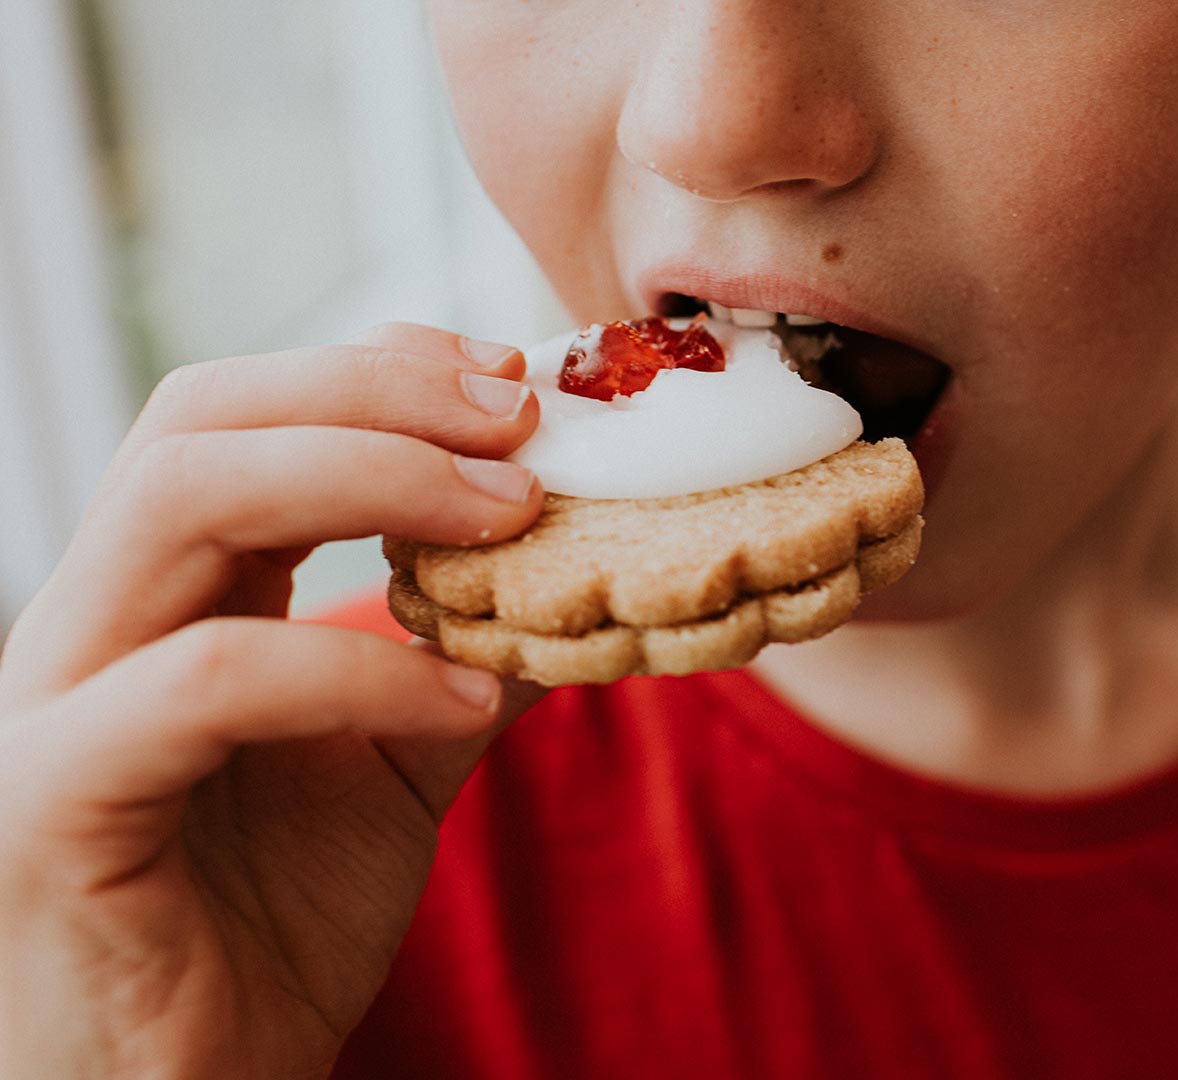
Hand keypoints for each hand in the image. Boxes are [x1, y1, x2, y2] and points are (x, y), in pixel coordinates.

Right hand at [0, 324, 547, 1077]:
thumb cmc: (273, 925)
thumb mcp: (397, 762)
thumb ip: (458, 655)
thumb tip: (574, 576)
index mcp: (163, 598)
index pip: (239, 415)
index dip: (377, 373)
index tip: (513, 384)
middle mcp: (92, 625)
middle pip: (201, 421)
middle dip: (378, 393)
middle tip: (524, 420)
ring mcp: (58, 705)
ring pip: (179, 502)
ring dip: (370, 479)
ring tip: (513, 517)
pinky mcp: (59, 801)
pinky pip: (209, 683)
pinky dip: (358, 667)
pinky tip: (464, 692)